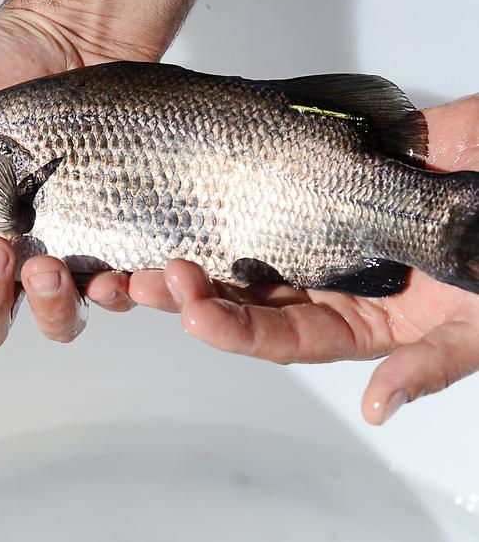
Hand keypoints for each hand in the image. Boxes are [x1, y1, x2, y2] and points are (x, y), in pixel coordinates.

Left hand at [127, 94, 478, 424]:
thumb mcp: (475, 323)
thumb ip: (429, 364)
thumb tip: (379, 408)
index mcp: (358, 320)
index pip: (283, 337)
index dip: (236, 332)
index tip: (195, 317)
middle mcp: (327, 280)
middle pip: (248, 298)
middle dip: (193, 297)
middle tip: (149, 282)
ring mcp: (315, 231)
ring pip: (243, 252)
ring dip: (195, 254)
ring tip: (146, 252)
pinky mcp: (314, 184)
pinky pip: (259, 195)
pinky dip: (223, 201)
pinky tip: (186, 201)